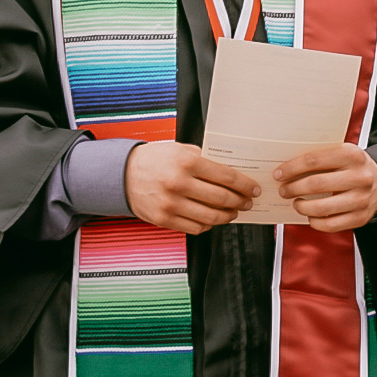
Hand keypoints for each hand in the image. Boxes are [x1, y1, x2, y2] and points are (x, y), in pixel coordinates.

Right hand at [125, 142, 260, 234]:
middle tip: (247, 202)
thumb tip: (233, 172)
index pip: (226, 176)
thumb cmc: (155, 159)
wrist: (123, 174)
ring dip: (228, 216)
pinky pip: (196, 227)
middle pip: (221, 198)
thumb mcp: (180, 149)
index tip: (253, 188)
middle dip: (240, 201)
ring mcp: (171, 204)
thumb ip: (205, 159)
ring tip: (233, 212)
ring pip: (211, 216)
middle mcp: (179, 183)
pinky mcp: (164, 220)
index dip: (244, 185)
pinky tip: (213, 218)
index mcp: (186, 162)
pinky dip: (209, 224)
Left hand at [274, 145, 376, 232]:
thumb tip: (286, 168)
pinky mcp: (361, 218)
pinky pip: (331, 224)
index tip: (279, 174)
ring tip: (296, 203)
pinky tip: (310, 216)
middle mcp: (360, 177)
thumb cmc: (352, 166)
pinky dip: (315, 222)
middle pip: (316, 184)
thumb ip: (320, 157)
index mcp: (352, 155)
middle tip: (283, 190)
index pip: (314, 160)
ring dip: (302, 207)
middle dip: (293, 188)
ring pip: (322, 207)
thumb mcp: (342, 153)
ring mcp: (362, 199)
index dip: (292, 168)